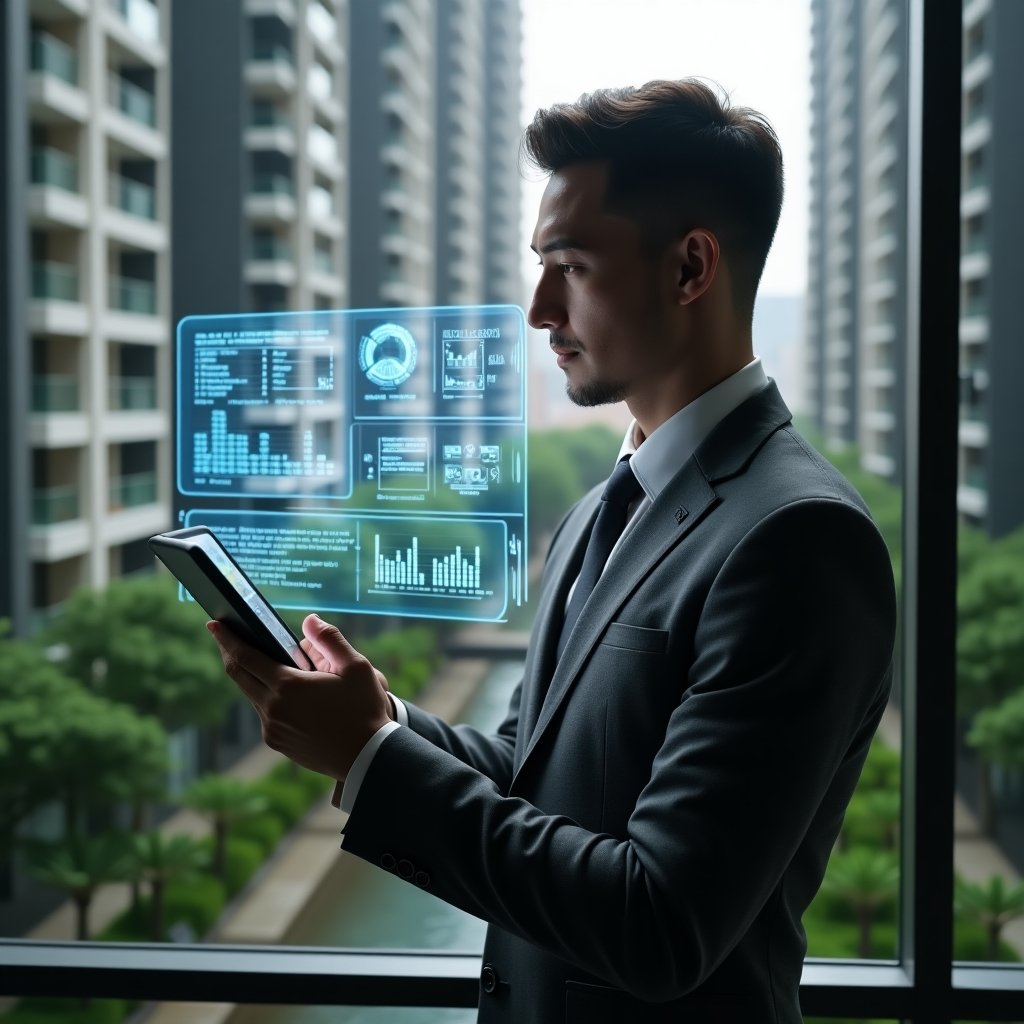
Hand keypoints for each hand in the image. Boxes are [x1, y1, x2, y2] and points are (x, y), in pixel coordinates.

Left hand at [208, 613, 392, 781]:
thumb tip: (309, 620)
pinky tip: (286, 694)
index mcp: (288, 686)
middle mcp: (273, 708)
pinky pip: (266, 715)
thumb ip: (329, 639)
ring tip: (269, 665)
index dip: (227, 638)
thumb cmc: (364, 710)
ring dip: (255, 678)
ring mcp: (273, 729)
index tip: (214, 625)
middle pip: (238, 676)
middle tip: (225, 637)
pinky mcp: (278, 743)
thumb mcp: (356, 668)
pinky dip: (270, 699)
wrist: (367, 758)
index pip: (245, 656)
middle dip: (229, 653)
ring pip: (254, 696)